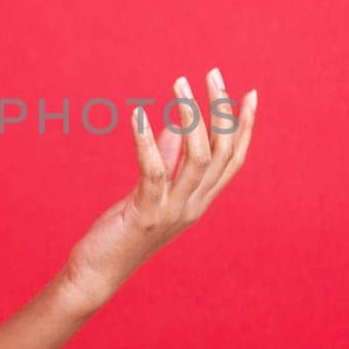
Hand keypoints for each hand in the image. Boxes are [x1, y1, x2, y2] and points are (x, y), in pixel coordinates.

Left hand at [59, 69, 258, 316]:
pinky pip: (154, 172)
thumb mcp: (149, 190)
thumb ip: (166, 157)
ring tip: (179, 84)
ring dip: (191, 116)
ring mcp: (173, 212)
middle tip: (213, 74)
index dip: (244, 127)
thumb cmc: (123, 231)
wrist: (98, 273)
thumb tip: (173, 122)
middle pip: (223, 152)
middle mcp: (195, 206)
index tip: (250, 94)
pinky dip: (148, 141)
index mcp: (200, 200)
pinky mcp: (147, 215)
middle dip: (222, 110)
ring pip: (198, 158)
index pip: (234, 159)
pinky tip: (139, 116)